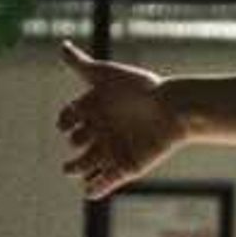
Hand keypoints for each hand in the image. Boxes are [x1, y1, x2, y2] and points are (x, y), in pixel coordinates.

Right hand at [58, 40, 187, 197]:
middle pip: (77, 142)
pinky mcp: (127, 167)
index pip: (68, 119)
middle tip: (78, 142)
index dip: (65, 121)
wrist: (173, 108)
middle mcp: (102, 130)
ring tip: (72, 170)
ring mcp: (113, 149)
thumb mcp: (106, 74)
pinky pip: (107, 182)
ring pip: (87, 165)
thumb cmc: (140, 88)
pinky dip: (96, 189)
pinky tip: (90, 191)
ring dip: (77, 169)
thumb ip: (81, 64)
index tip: (66, 122)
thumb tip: (62, 45)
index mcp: (95, 110)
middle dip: (74, 145)